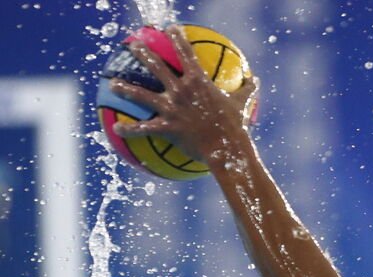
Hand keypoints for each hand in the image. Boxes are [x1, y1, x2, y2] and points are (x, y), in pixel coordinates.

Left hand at [110, 25, 257, 164]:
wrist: (228, 149)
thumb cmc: (236, 126)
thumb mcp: (243, 104)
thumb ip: (248, 90)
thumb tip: (256, 79)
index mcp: (198, 82)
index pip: (186, 53)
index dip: (178, 38)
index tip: (170, 28)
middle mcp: (181, 91)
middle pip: (157, 67)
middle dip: (143, 53)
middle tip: (133, 44)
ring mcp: (172, 108)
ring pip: (142, 95)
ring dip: (125, 88)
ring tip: (113, 83)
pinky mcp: (167, 127)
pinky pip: (144, 128)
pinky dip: (129, 129)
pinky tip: (117, 128)